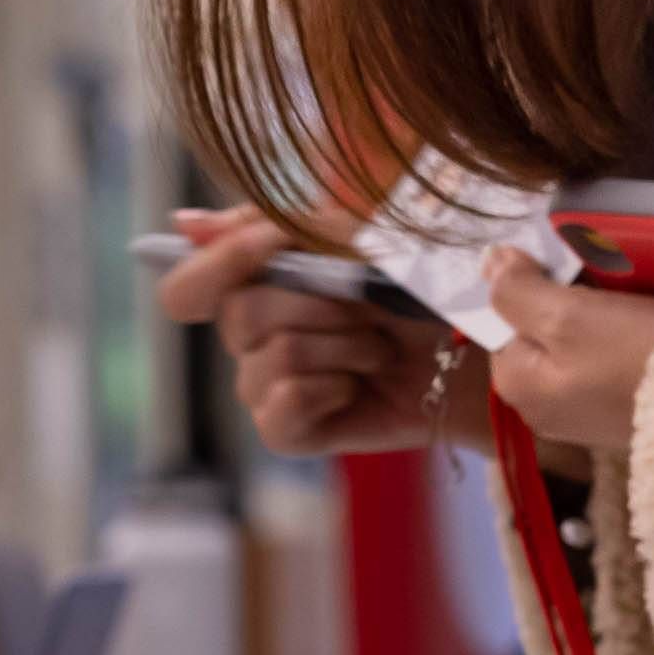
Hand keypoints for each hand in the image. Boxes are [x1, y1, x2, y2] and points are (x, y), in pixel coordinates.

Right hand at [155, 208, 477, 455]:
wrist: (470, 346)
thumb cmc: (409, 284)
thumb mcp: (342, 234)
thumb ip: (262, 225)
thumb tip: (183, 223)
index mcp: (247, 287)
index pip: (184, 288)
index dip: (218, 266)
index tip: (273, 245)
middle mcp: (246, 340)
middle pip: (239, 317)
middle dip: (315, 305)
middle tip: (365, 307)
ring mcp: (264, 389)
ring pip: (273, 359)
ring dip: (341, 347)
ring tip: (376, 350)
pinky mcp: (289, 431)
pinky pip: (281, 408)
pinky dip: (333, 387)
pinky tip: (358, 386)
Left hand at [484, 251, 653, 456]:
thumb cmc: (632, 357)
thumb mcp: (565, 314)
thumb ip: (518, 290)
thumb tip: (488, 263)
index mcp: (516, 386)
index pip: (503, 321)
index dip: (529, 286)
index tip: (566, 269)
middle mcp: (541, 409)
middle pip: (541, 333)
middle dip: (568, 303)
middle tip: (606, 285)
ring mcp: (584, 416)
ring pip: (579, 346)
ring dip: (600, 319)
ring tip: (633, 301)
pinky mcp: (623, 415)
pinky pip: (610, 364)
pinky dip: (624, 342)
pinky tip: (650, 329)